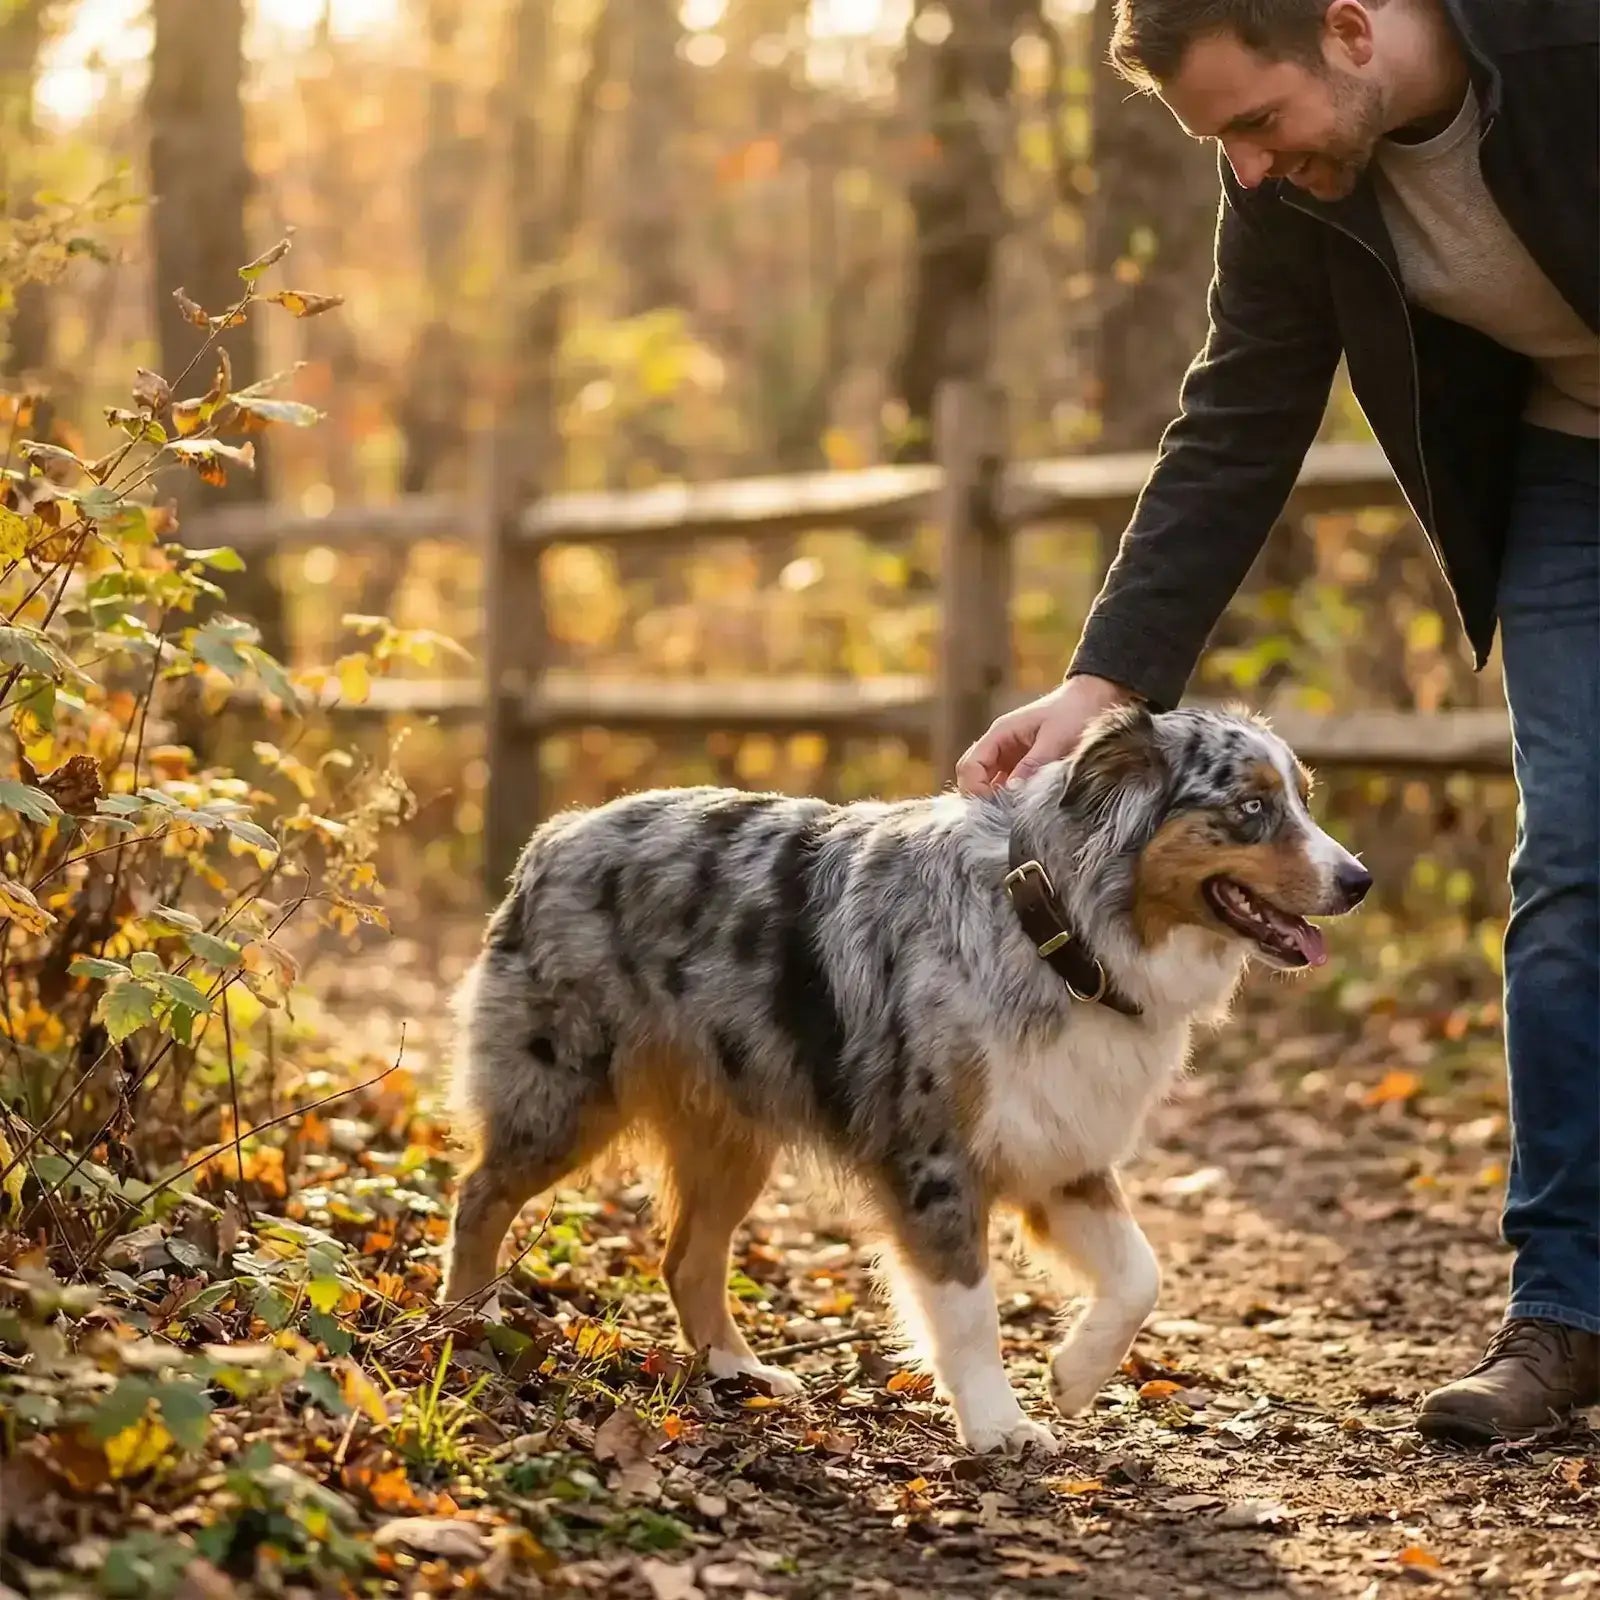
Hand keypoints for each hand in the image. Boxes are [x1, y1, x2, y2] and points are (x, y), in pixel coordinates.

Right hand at [954, 675, 1136, 796]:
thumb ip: (1033, 764)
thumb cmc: (1074, 712)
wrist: (1094, 698)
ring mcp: (1009, 757)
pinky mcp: (1022, 767)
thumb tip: (1011, 791)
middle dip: (982, 798)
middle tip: (1006, 815)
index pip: (969, 766)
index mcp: (1000, 734)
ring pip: (987, 785)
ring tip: (1018, 813)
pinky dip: (1010, 799)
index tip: (996, 807)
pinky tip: (1026, 807)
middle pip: (972, 778)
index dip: (975, 789)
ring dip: (996, 800)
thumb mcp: (1055, 739)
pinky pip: (1006, 787)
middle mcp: (998, 746)